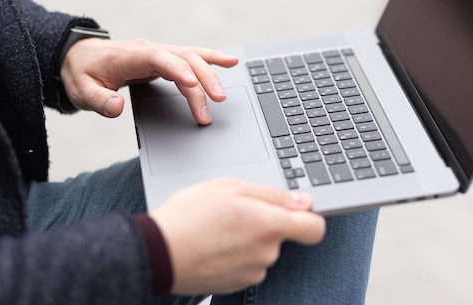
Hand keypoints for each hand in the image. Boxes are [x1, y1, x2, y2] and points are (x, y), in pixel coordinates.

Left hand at [60, 38, 238, 123]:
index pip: (159, 59)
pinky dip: (212, 59)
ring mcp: (160, 52)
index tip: (192, 85)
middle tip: (214, 103)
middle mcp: (150, 49)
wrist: (80, 56)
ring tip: (224, 93)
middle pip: (183, 59)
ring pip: (192, 57)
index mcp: (132, 55)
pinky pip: (192, 56)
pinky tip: (230, 62)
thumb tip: (117, 107)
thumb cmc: (82, 73)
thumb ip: (98, 100)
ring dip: (210, 74)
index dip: (177, 70)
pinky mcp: (165, 58)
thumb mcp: (82, 90)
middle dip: (202, 80)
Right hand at [149, 179, 325, 294]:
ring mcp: (252, 271)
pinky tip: (214, 244)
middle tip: (235, 211)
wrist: (157, 252)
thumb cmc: (190, 216)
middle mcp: (267, 252)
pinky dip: (235, 255)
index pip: (315, 227)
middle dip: (265, 222)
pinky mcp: (237, 284)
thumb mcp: (231, 188)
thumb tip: (302, 200)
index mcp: (270, 225)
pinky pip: (246, 265)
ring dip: (248, 239)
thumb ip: (273, 195)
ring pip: (262, 250)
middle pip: (281, 236)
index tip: (297, 210)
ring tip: (218, 228)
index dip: (309, 217)